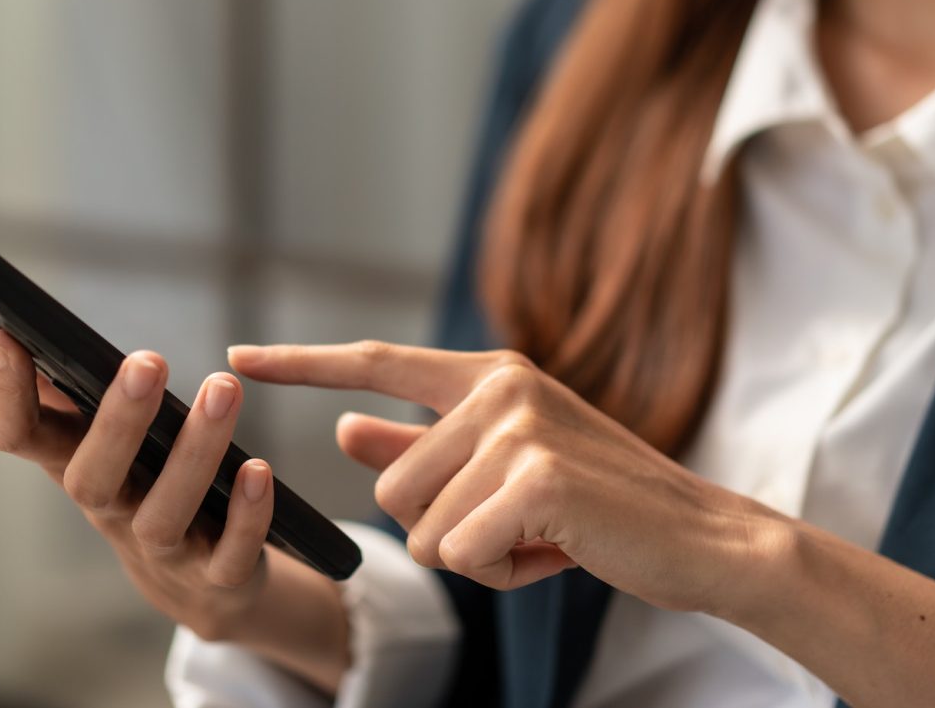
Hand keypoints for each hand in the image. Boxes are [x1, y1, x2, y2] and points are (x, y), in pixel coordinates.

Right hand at [0, 329, 275, 640]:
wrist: (199, 586)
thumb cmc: (145, 486)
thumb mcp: (100, 443)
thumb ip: (68, 392)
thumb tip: (22, 331)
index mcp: (76, 467)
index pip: (19, 438)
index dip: (6, 395)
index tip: (6, 336)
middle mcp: (110, 512)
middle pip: (92, 481)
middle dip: (118, 422)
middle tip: (148, 361)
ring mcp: (163, 552)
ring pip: (164, 516)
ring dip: (196, 452)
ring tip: (223, 388)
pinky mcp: (217, 577)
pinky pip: (229, 554)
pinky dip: (245, 515)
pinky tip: (258, 470)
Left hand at [229, 341, 781, 612]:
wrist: (698, 535)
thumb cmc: (597, 504)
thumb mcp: (504, 467)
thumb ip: (421, 445)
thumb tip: (343, 430)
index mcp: (490, 374)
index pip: (376, 362)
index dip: (300, 365)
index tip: (236, 360)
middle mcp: (500, 387)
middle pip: (389, 486)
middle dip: (441, 528)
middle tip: (519, 523)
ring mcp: (518, 427)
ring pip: (420, 527)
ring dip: (474, 555)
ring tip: (541, 536)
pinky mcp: (535, 477)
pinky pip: (459, 554)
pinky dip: (500, 574)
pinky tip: (555, 554)